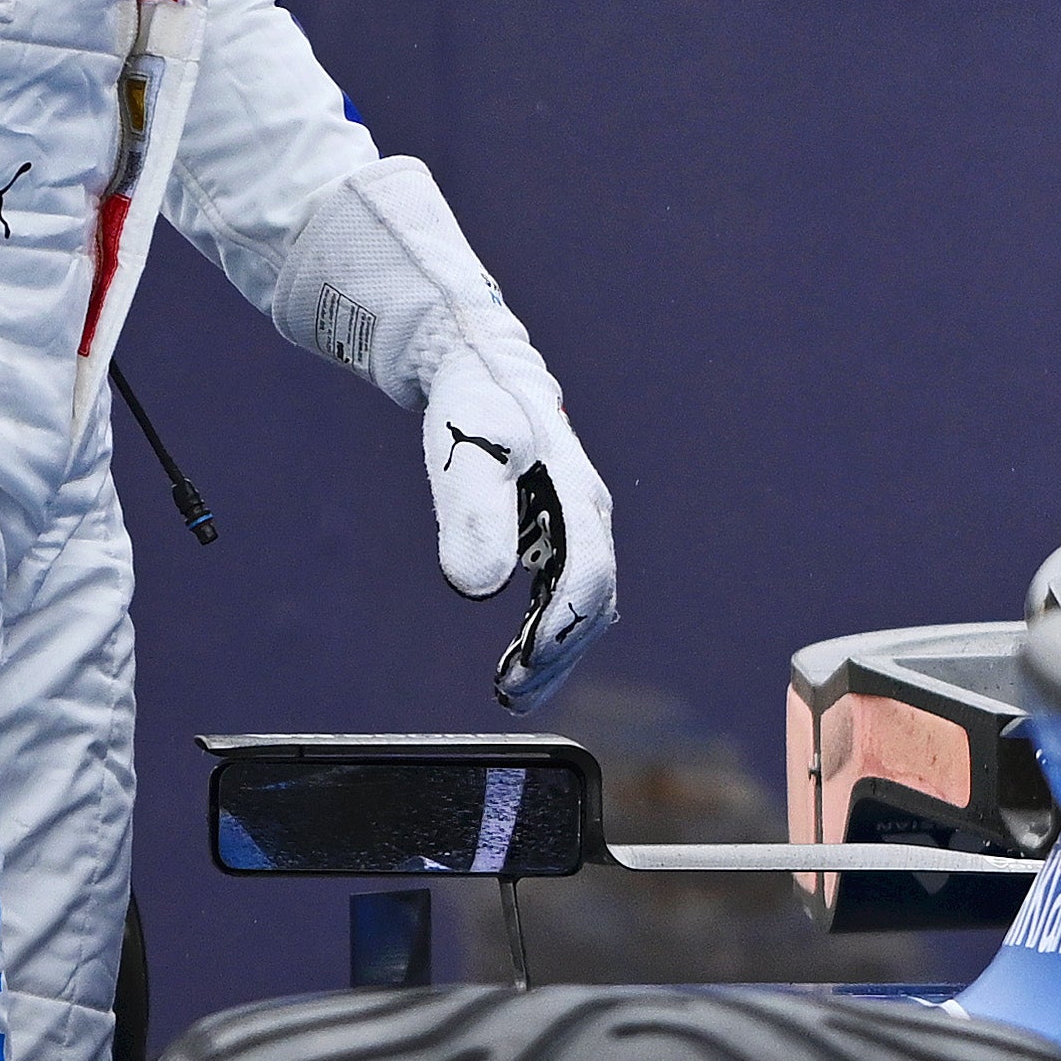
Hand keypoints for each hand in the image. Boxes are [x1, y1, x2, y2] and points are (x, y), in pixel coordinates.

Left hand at [418, 325, 621, 711]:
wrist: (475, 367)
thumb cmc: (473, 405)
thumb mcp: (468, 453)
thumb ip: (473, 515)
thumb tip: (479, 589)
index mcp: (579, 499)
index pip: (588, 578)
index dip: (560, 628)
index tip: (523, 666)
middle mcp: (588, 517)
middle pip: (592, 604)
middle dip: (556, 656)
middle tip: (511, 694)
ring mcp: (575, 526)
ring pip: (581, 605)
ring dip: (553, 653)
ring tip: (512, 692)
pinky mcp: (554, 531)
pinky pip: (562, 593)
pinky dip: (543, 632)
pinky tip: (515, 659)